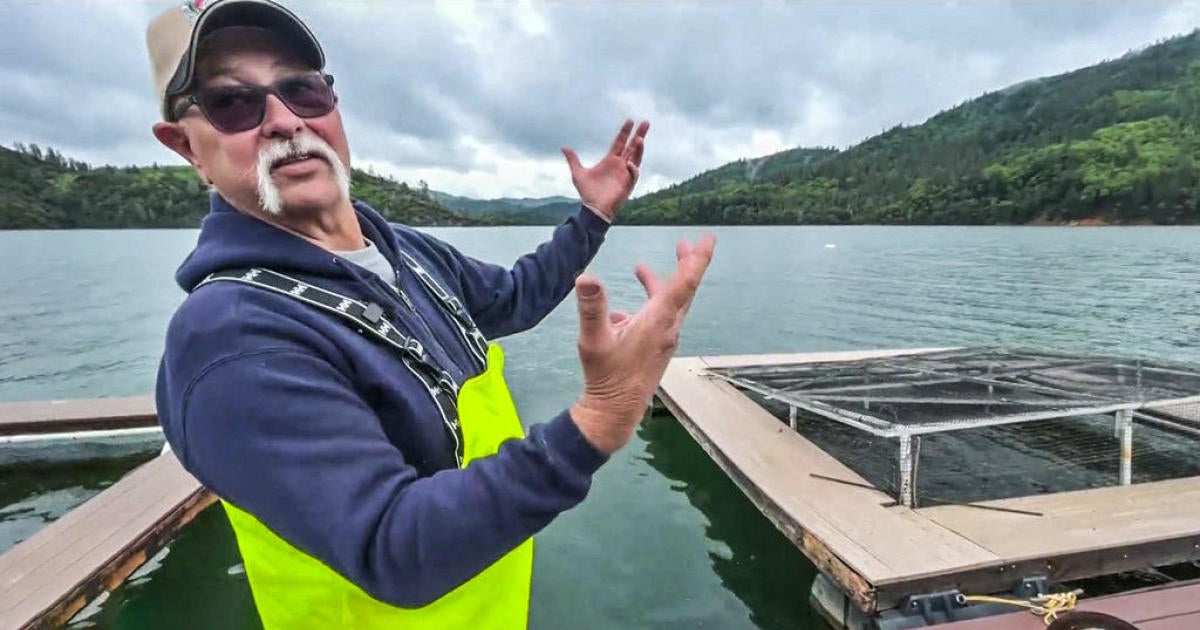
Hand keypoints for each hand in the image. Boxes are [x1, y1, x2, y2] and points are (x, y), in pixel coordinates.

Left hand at [562, 119, 648, 221]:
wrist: (593, 209)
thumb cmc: (587, 193)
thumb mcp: (578, 173)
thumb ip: (573, 160)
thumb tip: (564, 147)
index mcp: (611, 160)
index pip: (620, 142)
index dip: (625, 132)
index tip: (630, 120)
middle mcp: (620, 165)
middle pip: (633, 147)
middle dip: (639, 134)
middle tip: (645, 122)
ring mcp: (626, 174)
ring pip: (636, 158)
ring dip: (639, 149)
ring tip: (640, 139)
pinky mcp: (628, 185)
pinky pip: (633, 174)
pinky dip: (632, 169)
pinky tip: (629, 164)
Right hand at [569, 235, 716, 453]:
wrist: (615, 412)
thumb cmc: (606, 377)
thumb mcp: (593, 340)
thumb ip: (591, 308)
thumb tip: (586, 277)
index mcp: (658, 321)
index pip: (684, 283)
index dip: (697, 259)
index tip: (708, 239)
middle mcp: (667, 328)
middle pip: (684, 290)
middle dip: (686, 265)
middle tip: (686, 244)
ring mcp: (663, 340)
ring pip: (670, 305)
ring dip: (659, 285)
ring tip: (640, 269)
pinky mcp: (656, 349)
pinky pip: (656, 319)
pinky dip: (643, 308)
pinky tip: (618, 315)